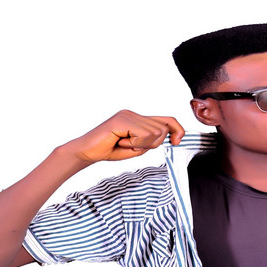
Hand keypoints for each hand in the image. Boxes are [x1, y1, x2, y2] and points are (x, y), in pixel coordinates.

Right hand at [62, 110, 184, 163]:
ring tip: (126, 144)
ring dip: (142, 145)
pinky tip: (121, 142)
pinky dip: (134, 144)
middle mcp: (134, 114)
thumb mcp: (137, 148)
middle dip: (153, 144)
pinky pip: (142, 134)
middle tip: (135, 147)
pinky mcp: (122, 120)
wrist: (88, 152)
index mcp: (138, 119)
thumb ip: (150, 142)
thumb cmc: (110, 151)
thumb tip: (167, 137)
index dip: (177, 130)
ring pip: (155, 132)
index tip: (176, 142)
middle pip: (163, 128)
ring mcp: (128, 115)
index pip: (167, 120)